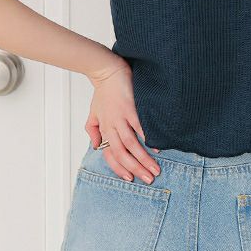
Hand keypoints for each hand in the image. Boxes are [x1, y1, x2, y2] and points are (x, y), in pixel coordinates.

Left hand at [85, 58, 160, 184]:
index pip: (111, 155)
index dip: (120, 169)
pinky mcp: (131, 108)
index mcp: (105, 129)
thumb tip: (97, 146)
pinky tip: (157, 147)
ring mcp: (122, 117)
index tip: (131, 179)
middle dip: (136, 169)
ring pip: (131, 144)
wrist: (107, 71)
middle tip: (149, 179)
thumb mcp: (93, 113)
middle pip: (123, 153)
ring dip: (144, 159)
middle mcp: (112, 126)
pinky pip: (140, 127)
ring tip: (155, 169)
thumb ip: (93, 130)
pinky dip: (148, 138)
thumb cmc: (103, 92)